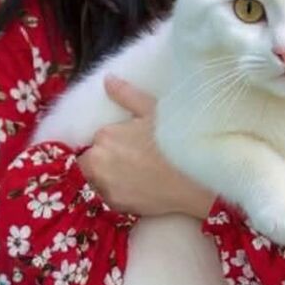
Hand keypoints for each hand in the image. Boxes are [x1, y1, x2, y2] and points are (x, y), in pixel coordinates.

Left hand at [77, 77, 214, 218]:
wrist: (196, 179)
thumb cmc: (176, 140)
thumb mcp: (153, 110)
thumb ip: (126, 94)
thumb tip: (107, 78)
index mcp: (105, 136)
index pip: (94, 139)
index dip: (109, 141)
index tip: (126, 143)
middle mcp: (98, 162)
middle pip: (89, 161)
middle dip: (103, 159)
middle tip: (130, 159)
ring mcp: (106, 187)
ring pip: (96, 180)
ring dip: (106, 177)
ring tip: (133, 174)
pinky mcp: (116, 206)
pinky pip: (107, 198)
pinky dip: (117, 193)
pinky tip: (136, 187)